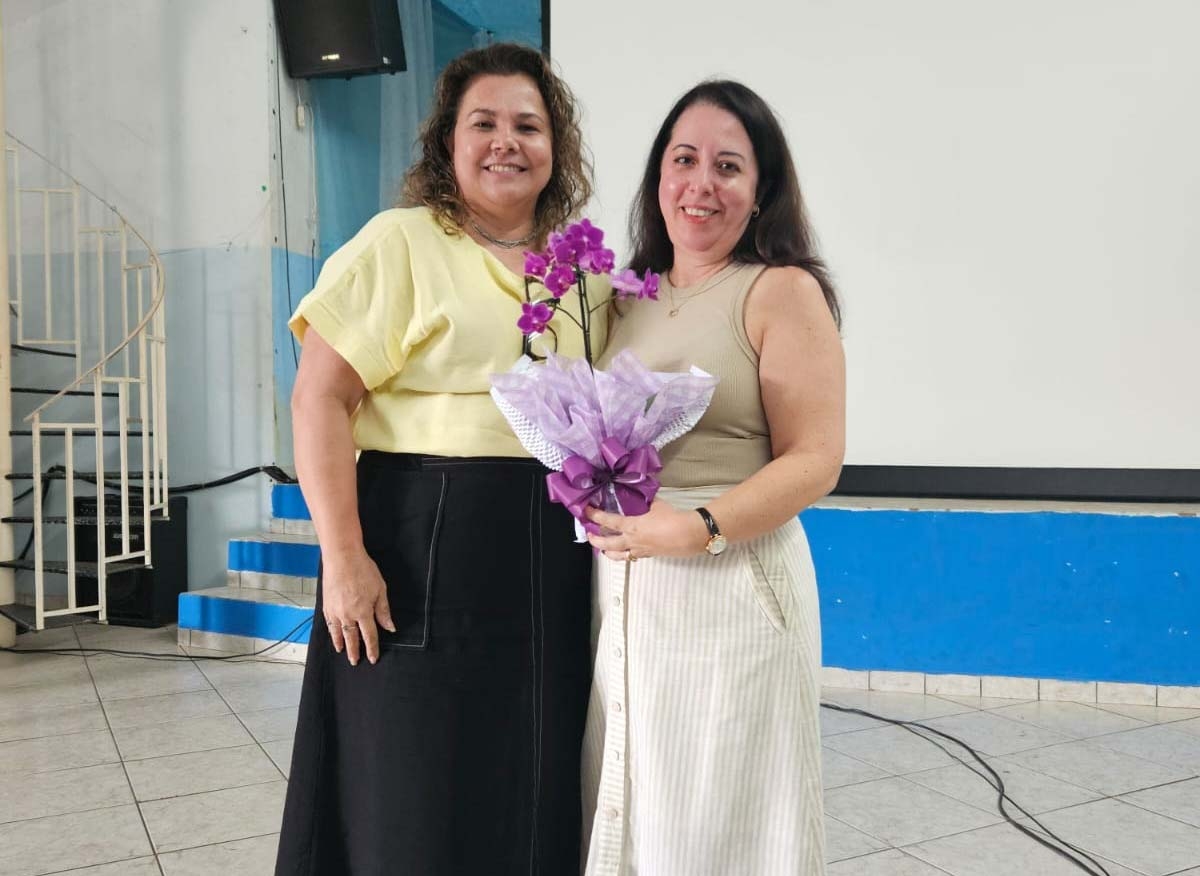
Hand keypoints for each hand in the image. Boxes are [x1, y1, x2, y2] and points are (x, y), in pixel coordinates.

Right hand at [321, 548, 394, 665]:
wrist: (342, 557)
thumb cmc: (363, 570)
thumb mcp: (380, 589)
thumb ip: (383, 610)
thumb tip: (390, 627)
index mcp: (363, 612)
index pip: (369, 635)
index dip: (372, 648)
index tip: (373, 658)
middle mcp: (348, 615)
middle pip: (352, 638)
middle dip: (355, 651)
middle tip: (355, 662)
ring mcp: (335, 611)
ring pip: (338, 633)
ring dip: (341, 644)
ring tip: (343, 652)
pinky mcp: (326, 605)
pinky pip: (329, 624)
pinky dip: (332, 633)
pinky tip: (334, 636)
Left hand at [585, 500, 709, 560]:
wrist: (688, 535)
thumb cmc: (672, 518)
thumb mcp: (656, 504)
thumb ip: (645, 501)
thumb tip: (640, 496)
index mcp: (632, 526)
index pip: (608, 521)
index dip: (595, 516)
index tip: (586, 512)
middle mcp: (632, 540)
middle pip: (607, 544)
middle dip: (595, 540)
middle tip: (589, 535)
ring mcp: (639, 550)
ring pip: (617, 555)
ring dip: (607, 551)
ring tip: (602, 548)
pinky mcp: (648, 555)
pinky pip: (631, 557)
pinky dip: (624, 554)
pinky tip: (625, 550)